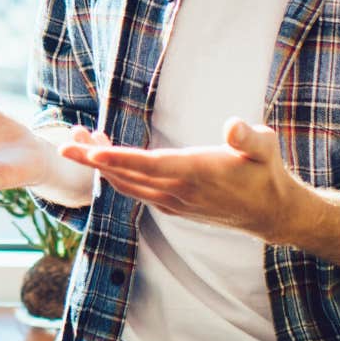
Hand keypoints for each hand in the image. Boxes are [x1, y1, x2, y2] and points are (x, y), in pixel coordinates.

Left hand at [59, 118, 310, 240]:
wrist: (271, 212)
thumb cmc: (266, 173)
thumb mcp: (265, 148)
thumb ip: (249, 137)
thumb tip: (233, 127)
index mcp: (195, 173)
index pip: (148, 165)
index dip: (118, 158)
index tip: (91, 151)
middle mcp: (178, 191)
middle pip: (127, 175)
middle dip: (94, 158)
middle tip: (68, 139)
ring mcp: (173, 202)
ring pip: (127, 184)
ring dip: (101, 165)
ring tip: (80, 140)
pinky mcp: (173, 206)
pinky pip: (136, 191)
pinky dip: (117, 175)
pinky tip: (106, 159)